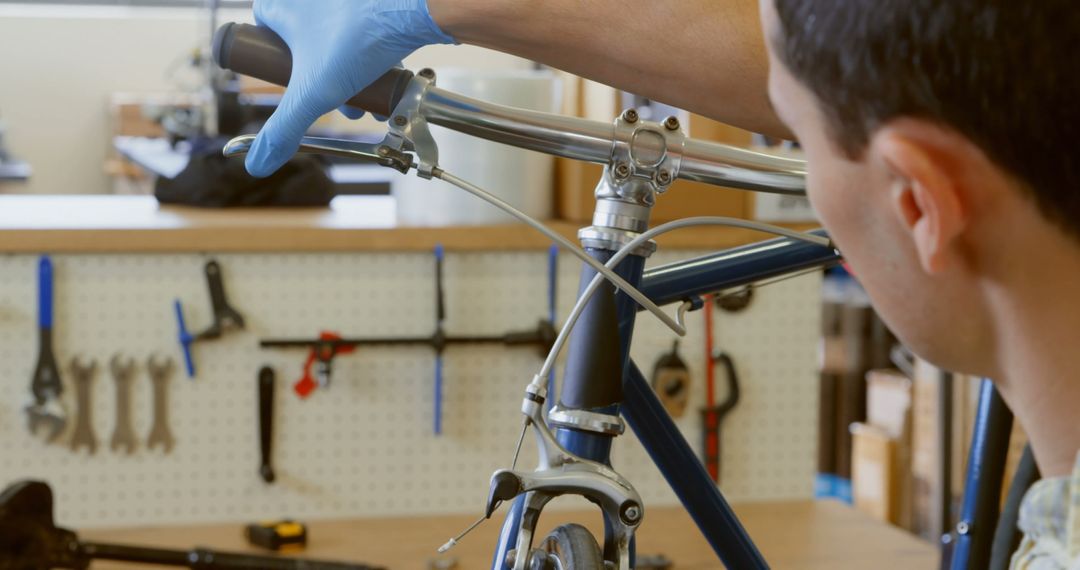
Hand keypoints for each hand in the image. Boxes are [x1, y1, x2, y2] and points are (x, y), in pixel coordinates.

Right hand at [246, 0, 454, 177]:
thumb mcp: (313, 93)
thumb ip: (285, 129)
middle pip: (305, 47)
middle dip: (323, 84)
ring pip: (337, 46)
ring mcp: (341, 0)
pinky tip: (386, 87)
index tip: (291, 80)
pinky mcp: (372, 5)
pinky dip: (373, 63)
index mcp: (282, 5)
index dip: (274, 62)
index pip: (260, 31)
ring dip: (351, 80)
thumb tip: (257, 164)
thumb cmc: (358, 38)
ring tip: (367, 105)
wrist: (412, 12)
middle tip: (340, 104)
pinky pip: (365, 37)